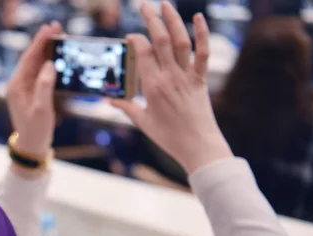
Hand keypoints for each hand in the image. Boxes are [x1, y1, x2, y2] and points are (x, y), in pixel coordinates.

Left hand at [6, 22, 60, 158]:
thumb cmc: (35, 130)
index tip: (50, 28)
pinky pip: (40, 73)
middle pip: (32, 57)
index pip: (28, 58)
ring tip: (59, 37)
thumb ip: (44, 86)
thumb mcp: (41, 109)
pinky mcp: (32, 92)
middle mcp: (18, 84)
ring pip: (36, 64)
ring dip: (47, 51)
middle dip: (44, 42)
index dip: (39, 42)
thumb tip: (49, 65)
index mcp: (16, 86)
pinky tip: (57, 57)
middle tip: (57, 27)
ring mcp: (24, 88)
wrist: (31, 146)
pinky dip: (49, 63)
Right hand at [111, 1, 231, 173]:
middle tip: (143, 4)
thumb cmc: (168, 137)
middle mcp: (169, 77)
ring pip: (180, 41)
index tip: (131, 35)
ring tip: (165, 4)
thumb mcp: (142, 122)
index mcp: (152, 87)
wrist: (197, 145)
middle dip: (151, 19)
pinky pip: (203, 53)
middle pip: (160, 40)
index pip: (142, 53)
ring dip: (173, 19)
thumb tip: (109, 99)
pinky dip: (202, 34)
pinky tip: (198, 17)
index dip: (135, 39)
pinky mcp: (201, 79)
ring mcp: (187, 76)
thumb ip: (126, 107)